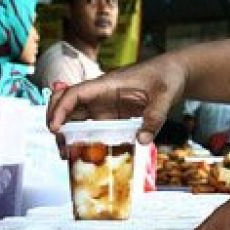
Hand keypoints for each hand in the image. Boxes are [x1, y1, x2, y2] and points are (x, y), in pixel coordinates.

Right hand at [47, 54, 188, 144]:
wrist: (174, 74)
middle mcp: (100, 95)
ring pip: (75, 117)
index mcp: (107, 85)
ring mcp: (103, 106)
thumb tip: (142, 140)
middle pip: (67, 105)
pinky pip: (90, 127)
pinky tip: (83, 154)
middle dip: (56, 121)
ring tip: (66, 155)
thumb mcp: (165, 95)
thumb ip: (154, 116)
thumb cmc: (167, 77)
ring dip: (66, 134)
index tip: (55, 127)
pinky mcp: (110, 116)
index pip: (75, 94)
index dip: (60, 109)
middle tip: (58, 144)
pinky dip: (82, 139)